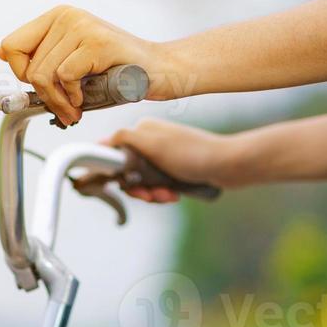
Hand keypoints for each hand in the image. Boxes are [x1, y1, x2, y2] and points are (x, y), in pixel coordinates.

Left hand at [0, 6, 177, 125]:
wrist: (159, 72)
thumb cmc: (114, 73)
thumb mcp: (71, 66)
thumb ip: (40, 58)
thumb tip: (0, 52)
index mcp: (57, 17)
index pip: (11, 46)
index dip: (21, 74)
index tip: (44, 86)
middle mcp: (67, 16)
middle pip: (27, 67)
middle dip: (44, 96)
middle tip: (65, 108)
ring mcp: (82, 26)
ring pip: (43, 75)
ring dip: (58, 102)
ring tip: (74, 108)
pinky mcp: (96, 42)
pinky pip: (64, 77)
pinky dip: (72, 97)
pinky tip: (85, 99)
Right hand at [102, 118, 252, 202]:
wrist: (227, 165)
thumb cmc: (191, 154)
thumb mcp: (153, 144)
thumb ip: (124, 139)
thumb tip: (99, 142)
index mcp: (142, 130)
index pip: (114, 153)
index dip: (115, 173)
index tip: (124, 186)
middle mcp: (150, 140)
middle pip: (128, 172)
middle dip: (138, 188)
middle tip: (149, 195)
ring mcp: (163, 155)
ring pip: (143, 182)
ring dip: (152, 193)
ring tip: (167, 196)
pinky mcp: (174, 169)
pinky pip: (158, 185)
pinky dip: (163, 192)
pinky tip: (174, 195)